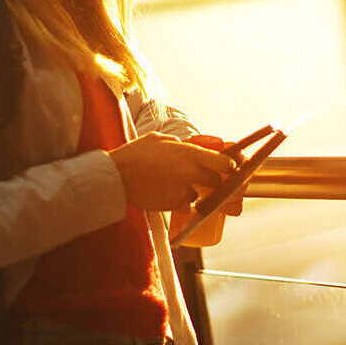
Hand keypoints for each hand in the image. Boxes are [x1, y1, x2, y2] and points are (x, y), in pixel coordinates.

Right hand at [108, 132, 236, 211]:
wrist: (117, 177)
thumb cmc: (135, 154)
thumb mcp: (158, 139)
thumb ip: (177, 143)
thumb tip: (186, 146)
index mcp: (189, 153)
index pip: (225, 163)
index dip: (229, 166)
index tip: (228, 167)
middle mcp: (190, 172)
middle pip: (217, 182)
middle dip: (211, 181)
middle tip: (201, 178)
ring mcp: (183, 191)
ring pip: (198, 194)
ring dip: (190, 191)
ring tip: (170, 184)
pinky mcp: (174, 205)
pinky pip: (184, 205)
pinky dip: (177, 201)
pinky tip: (163, 192)